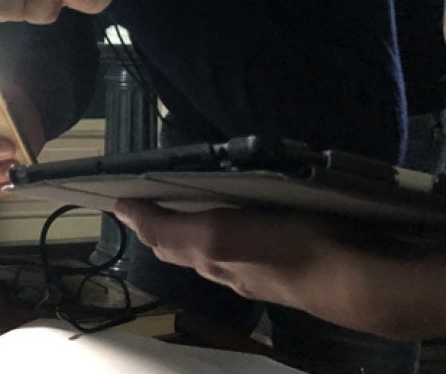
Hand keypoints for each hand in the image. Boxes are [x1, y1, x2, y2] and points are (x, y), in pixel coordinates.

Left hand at [112, 200, 445, 340]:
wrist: (357, 281)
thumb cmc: (286, 250)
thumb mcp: (220, 234)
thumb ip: (171, 228)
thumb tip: (123, 213)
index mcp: (207, 258)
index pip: (159, 238)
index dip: (138, 217)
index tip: (118, 196)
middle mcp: (226, 269)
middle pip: (181, 247)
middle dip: (159, 225)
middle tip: (143, 200)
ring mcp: (255, 270)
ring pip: (211, 250)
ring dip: (191, 231)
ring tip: (180, 208)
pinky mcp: (282, 265)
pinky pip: (242, 249)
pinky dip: (226, 234)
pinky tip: (237, 223)